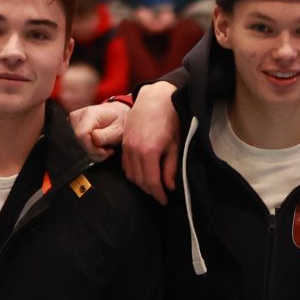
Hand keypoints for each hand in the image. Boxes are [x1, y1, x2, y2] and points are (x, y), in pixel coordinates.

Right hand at [68, 98, 129, 160]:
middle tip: (108, 149)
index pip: (81, 135)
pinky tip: (99, 145)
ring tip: (105, 145)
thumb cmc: (119, 122)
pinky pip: (79, 145)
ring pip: (78, 146)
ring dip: (93, 151)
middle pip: (79, 142)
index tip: (105, 151)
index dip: (92, 148)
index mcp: (89, 114)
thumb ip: (105, 135)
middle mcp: (77, 116)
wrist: (118, 115)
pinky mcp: (72, 129)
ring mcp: (73, 122)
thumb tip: (94, 138)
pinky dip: (90, 150)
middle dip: (94, 151)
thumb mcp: (118, 130)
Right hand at [121, 82, 181, 200]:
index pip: (152, 182)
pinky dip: (133, 173)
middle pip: (139, 180)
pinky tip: (142, 174)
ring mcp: (126, 146)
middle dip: (150, 191)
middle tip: (160, 196)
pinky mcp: (123, 142)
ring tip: (152, 187)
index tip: (164, 201)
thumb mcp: (175, 145)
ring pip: (130, 174)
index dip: (158, 194)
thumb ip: (171, 167)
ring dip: (141, 183)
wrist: (155, 98)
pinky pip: (125, 164)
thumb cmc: (170, 120)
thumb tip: (170, 186)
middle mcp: (134, 150)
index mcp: (149, 152)